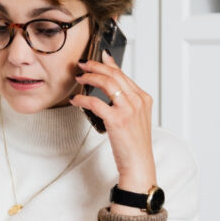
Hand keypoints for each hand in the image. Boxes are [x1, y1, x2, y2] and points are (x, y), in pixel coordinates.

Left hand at [69, 50, 156, 214]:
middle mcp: (138, 101)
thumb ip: (125, 101)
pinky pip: (96, 103)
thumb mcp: (134, 118)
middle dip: (96, 66)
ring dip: (90, 77)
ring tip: (79, 77)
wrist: (138, 163)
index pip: (123, 74)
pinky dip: (83, 98)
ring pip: (107, 83)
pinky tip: (76, 100)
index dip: (108, 64)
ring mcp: (129, 110)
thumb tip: (110, 87)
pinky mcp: (117, 120)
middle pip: (114, 75)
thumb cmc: (134, 143)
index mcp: (143, 98)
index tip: (98, 57)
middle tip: (82, 64)